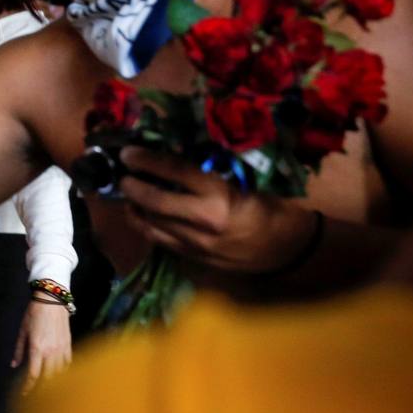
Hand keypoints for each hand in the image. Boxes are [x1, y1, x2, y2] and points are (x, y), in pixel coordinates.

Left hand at [11, 298, 72, 393]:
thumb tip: (14, 365)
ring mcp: (61, 349)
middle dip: (41, 389)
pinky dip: (64, 372)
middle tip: (35, 394)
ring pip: (60, 373)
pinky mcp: (69, 345)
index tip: (24, 394)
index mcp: (37, 349)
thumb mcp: (22, 331)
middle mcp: (50, 352)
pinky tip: (59, 375)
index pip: (33, 375)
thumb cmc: (34, 313)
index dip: (28, 387)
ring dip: (53, 382)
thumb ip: (19, 350)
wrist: (52, 300)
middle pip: (48, 378)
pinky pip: (68, 364)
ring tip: (47, 388)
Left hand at [118, 146, 316, 273]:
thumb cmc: (272, 208)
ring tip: (127, 194)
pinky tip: (142, 215)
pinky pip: (161, 241)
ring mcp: (196, 245)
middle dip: (132, 186)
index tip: (129, 153)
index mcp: (219, 195)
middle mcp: (202, 221)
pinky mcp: (194, 260)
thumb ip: (212, 171)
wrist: (289, 250)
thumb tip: (177, 153)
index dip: (147, 160)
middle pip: (154, 200)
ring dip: (133, 208)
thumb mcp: (247, 181)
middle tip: (123, 174)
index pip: (174, 171)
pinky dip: (147, 226)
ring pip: (151, 224)